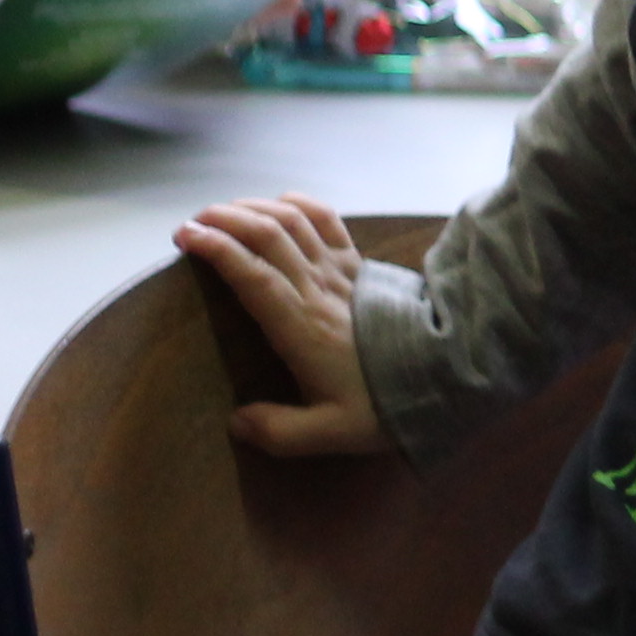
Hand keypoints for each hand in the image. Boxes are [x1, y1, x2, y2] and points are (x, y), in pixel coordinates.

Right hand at [180, 194, 392, 455]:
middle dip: (225, 220)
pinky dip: (303, 204)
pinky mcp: (362, 266)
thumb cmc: (388, 403)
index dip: (218, 250)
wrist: (451, 373)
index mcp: (303, 327)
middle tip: (191, 223)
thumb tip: (237, 423)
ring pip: (295, 222)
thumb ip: (281, 431)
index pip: (253, 275)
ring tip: (222, 211)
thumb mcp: (333, 433)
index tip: (185, 236)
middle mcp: (320, 289)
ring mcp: (343, 272)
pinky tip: (282, 202)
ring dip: (256, 208)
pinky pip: (331, 223)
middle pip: (268, 235)